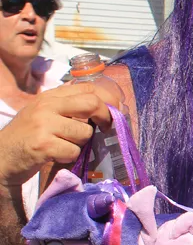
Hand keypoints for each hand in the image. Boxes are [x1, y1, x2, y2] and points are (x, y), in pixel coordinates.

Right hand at [0, 83, 117, 185]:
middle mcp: (46, 106)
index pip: (87, 88)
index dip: (107, 99)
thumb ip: (67, 107)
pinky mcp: (42, 145)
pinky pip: (73, 151)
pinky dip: (69, 157)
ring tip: (63, 146)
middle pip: (91, 103)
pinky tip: (56, 156)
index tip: (114, 110)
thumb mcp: (44, 113)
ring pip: (84, 132)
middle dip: (104, 117)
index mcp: (49, 97)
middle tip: (105, 128)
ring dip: (80, 144)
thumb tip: (104, 106)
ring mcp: (43, 124)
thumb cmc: (26, 137)